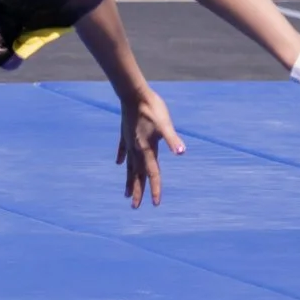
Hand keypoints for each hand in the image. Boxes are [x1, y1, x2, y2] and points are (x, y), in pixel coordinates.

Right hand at [117, 88, 185, 206]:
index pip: (152, 173)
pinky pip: (123, 150)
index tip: (155, 204)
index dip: (155, 189)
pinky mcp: (125, 133)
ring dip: (129, 180)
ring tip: (126, 194)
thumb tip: (181, 152)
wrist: (133, 93)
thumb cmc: (152, 108)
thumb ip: (172, 139)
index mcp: (147, 149)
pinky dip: (121, 158)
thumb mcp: (165, 123)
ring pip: (129, 166)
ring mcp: (129, 142)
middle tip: (136, 207)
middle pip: (138, 175)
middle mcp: (136, 149)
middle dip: (138, 191)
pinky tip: (118, 163)